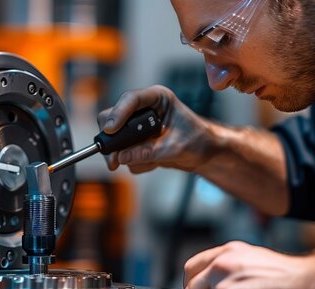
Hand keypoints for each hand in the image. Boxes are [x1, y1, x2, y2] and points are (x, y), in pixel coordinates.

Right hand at [96, 85, 218, 173]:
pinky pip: (124, 154)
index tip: (110, 130)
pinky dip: (136, 163)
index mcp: (157, 98)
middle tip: (113, 160)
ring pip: (114, 139)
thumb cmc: (198, 140)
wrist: (204, 153)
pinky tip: (155, 162)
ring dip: (129, 156)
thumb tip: (122, 156)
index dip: (117, 113)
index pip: (131, 99)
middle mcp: (144, 109)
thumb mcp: (176, 147)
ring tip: (154, 161)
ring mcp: (137, 126)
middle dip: (113, 140)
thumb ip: (149, 152)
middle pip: (112, 117)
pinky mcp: (134, 141)